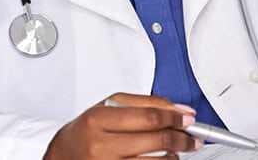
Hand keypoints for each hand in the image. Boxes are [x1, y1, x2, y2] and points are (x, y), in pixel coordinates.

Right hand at [43, 92, 199, 159]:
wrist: (64, 154)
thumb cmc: (89, 129)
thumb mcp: (112, 107)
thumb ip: (148, 103)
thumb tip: (182, 111)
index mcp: (99, 120)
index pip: (148, 118)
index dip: (174, 119)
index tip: (189, 120)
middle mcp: (101, 146)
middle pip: (155, 141)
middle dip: (181, 138)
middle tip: (193, 137)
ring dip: (174, 156)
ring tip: (176, 150)